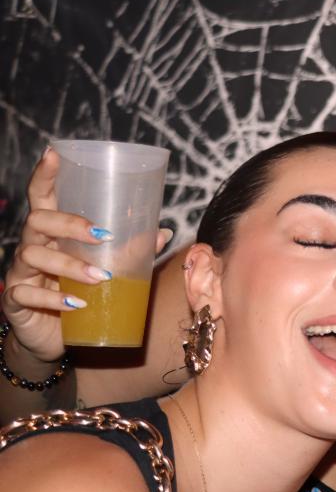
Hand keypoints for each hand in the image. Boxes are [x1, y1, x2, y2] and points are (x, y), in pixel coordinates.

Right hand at [1, 148, 171, 363]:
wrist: (53, 338)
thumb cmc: (79, 294)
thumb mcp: (105, 270)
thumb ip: (130, 251)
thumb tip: (163, 233)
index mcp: (53, 233)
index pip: (43, 197)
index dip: (44, 175)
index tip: (53, 154)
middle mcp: (33, 246)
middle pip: (38, 220)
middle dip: (69, 223)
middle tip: (103, 235)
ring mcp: (21, 273)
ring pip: (33, 256)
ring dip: (70, 265)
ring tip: (100, 278)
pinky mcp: (16, 301)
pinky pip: (26, 295)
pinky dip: (52, 299)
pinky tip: (75, 304)